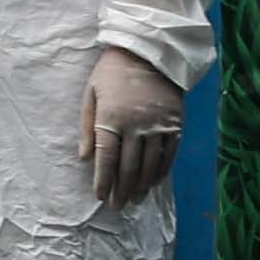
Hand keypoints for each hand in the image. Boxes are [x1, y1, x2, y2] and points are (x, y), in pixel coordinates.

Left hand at [82, 47, 179, 210]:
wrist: (150, 52)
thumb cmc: (113, 72)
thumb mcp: (91, 93)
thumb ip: (87, 126)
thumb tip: (84, 158)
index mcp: (112, 118)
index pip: (106, 158)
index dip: (102, 180)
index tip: (100, 196)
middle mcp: (137, 126)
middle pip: (129, 167)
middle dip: (121, 189)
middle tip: (117, 206)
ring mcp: (159, 126)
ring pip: (150, 165)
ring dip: (142, 186)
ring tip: (134, 200)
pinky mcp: (175, 124)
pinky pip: (169, 154)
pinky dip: (161, 172)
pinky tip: (154, 183)